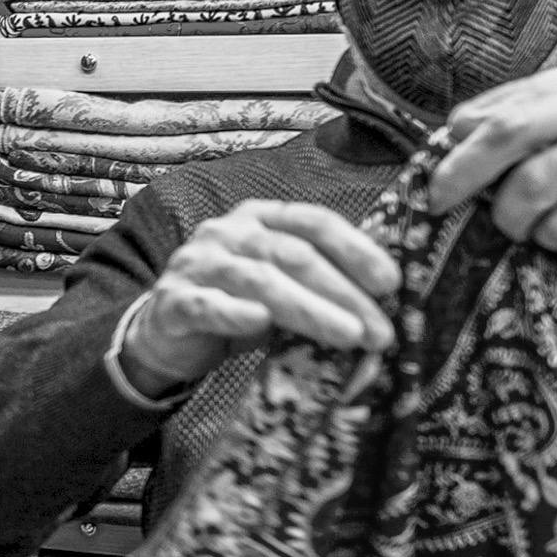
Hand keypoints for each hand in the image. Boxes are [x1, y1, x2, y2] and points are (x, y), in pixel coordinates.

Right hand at [121, 199, 399, 395]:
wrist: (164, 336)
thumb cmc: (236, 308)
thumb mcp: (281, 291)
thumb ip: (319, 289)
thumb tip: (382, 312)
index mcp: (261, 219)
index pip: (314, 223)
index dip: (356, 249)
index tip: (391, 284)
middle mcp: (228, 232)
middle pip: (294, 254)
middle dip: (343, 292)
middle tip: (379, 330)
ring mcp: (198, 264)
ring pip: (260, 280)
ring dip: (309, 309)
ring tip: (348, 337)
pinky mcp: (174, 301)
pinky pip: (207, 305)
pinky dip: (235, 314)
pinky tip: (261, 323)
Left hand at [426, 60, 556, 305]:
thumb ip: (510, 128)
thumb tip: (449, 138)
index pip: (502, 111)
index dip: (459, 149)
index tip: (435, 182)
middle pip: (513, 134)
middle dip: (466, 174)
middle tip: (443, 204)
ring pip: (536, 184)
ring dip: (514, 216)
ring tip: (521, 225)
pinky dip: (553, 238)